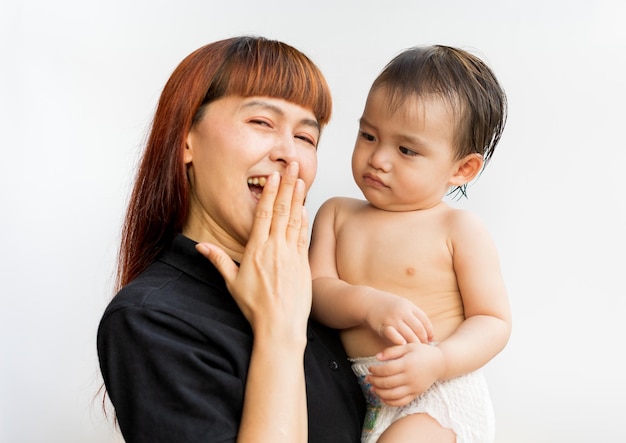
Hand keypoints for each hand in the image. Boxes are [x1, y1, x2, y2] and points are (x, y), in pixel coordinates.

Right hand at [196, 162, 311, 338]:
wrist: (280, 327)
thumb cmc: (255, 307)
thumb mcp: (232, 283)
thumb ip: (217, 260)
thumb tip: (199, 245)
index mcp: (256, 250)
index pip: (263, 214)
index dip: (269, 193)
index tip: (273, 176)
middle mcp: (275, 248)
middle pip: (281, 210)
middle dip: (287, 185)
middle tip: (292, 165)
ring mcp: (291, 255)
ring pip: (294, 219)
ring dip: (298, 197)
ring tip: (300, 178)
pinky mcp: (303, 264)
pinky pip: (303, 236)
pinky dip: (304, 220)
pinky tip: (305, 207)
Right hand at [363, 288, 433, 344]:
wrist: (368, 302)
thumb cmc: (388, 305)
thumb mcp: (403, 304)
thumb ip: (414, 315)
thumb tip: (428, 332)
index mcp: (409, 306)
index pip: (425, 321)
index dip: (430, 332)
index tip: (431, 340)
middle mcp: (402, 312)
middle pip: (418, 329)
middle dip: (423, 340)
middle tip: (424, 347)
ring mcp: (393, 319)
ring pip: (409, 334)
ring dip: (414, 343)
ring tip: (416, 349)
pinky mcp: (383, 326)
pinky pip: (394, 335)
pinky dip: (400, 341)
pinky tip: (403, 345)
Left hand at [366, 342, 444, 406]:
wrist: (439, 363)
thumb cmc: (422, 352)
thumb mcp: (408, 347)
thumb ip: (392, 351)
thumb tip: (377, 357)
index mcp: (407, 364)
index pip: (386, 370)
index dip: (375, 370)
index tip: (370, 368)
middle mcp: (410, 377)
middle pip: (387, 383)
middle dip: (374, 381)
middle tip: (368, 378)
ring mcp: (413, 387)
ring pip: (393, 395)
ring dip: (380, 393)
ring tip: (372, 388)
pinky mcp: (416, 394)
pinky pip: (401, 402)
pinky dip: (390, 402)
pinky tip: (383, 397)